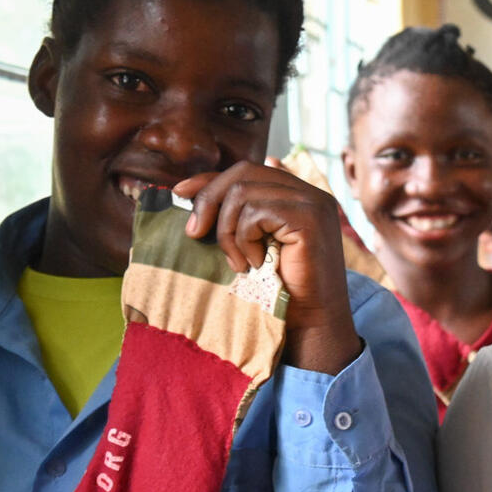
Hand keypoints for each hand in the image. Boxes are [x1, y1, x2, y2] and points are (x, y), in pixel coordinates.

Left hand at [175, 162, 360, 373]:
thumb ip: (235, 214)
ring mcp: (312, 202)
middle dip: (209, 200)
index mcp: (296, 193)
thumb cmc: (278, 287)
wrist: (310, 320)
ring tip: (237, 261)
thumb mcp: (250, 242)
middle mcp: (308, 191)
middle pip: (243, 173)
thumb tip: (187, 190)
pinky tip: (255, 263)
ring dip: (228, 231)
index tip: (180, 192)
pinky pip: (256, 213)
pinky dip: (245, 240)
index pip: (246, 170)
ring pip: (243, 193)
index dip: (211, 179)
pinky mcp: (310, 218)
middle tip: (194, 233)